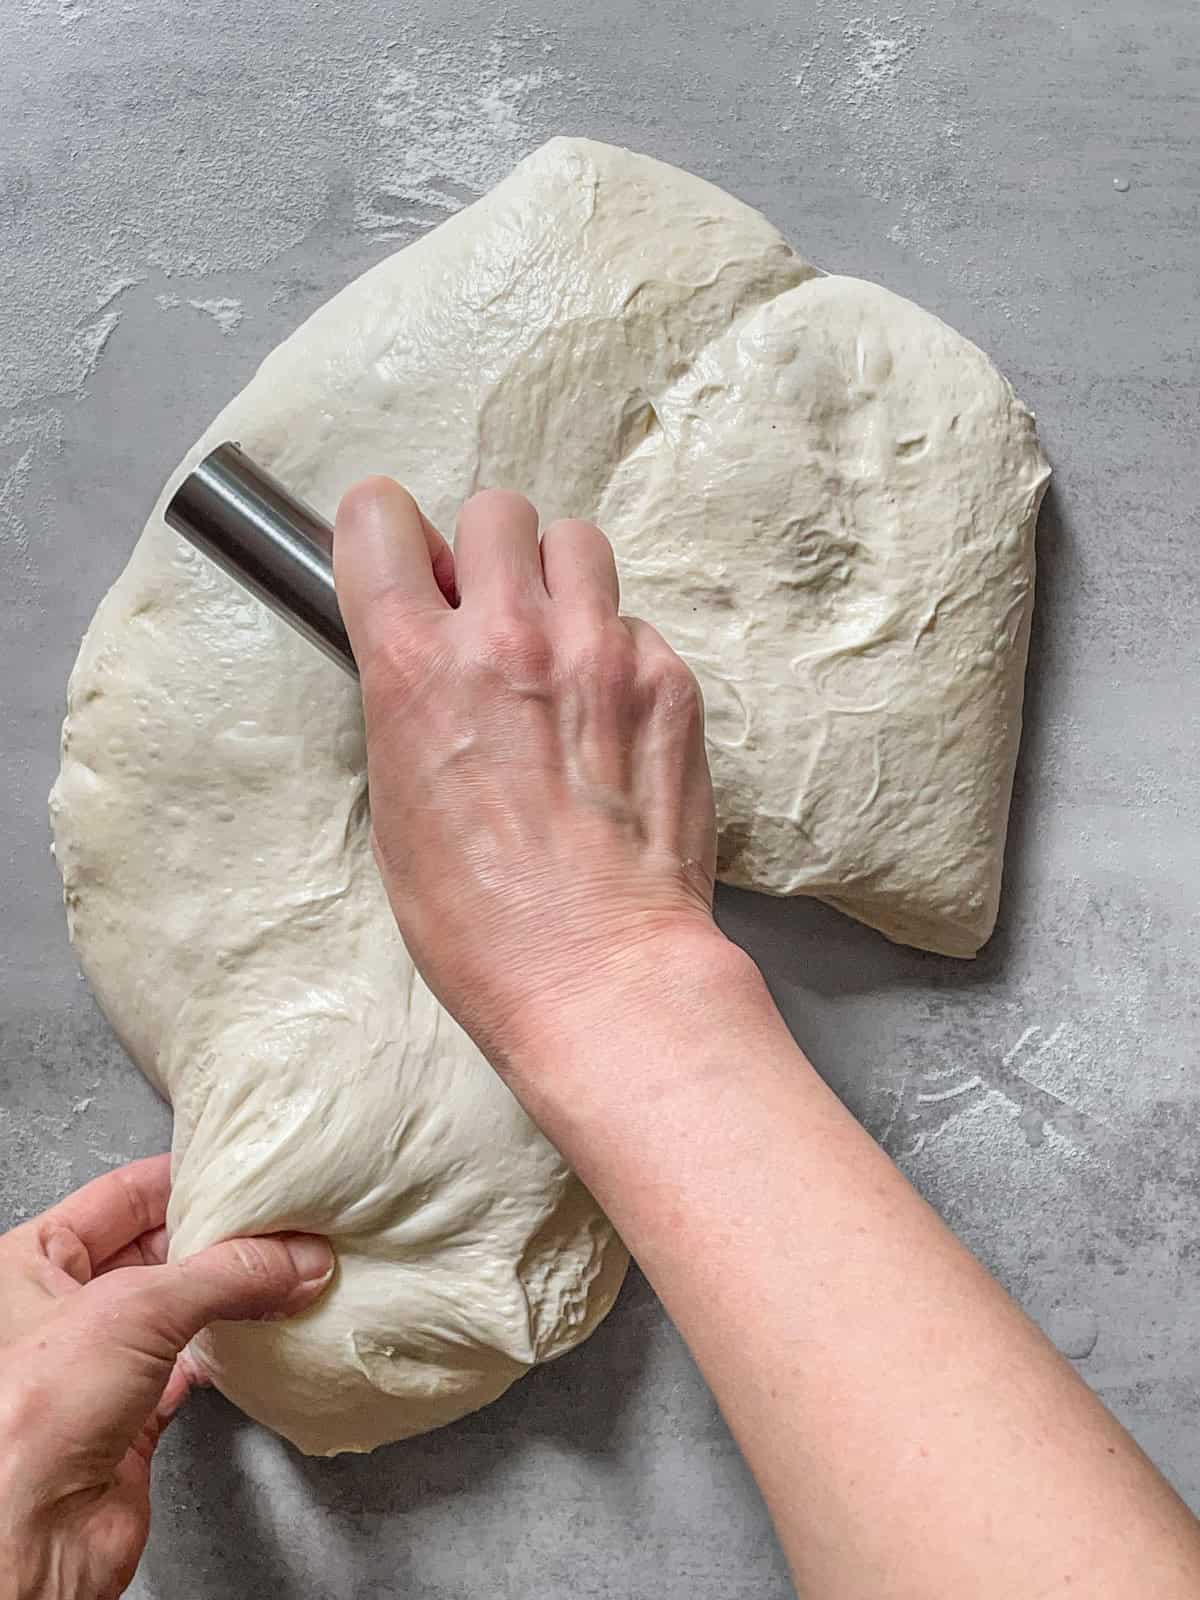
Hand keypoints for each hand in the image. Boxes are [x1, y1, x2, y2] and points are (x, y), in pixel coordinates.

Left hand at [0, 1156, 333, 1599]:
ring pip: (178, 1310)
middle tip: (281, 1222)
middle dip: (218, 1238)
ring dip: (231, 1295)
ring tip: (288, 1269)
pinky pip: (190, 1368)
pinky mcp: (130, 1419)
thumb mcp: (137, 1306)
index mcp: (30, 1263)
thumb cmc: (29, 1414)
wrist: (30, 1534)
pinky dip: (230, 1351)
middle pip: (155, 1250)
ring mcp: (96, 1366)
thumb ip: (228, 1273)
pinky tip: (263, 1333)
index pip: (119, 1196)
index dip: (182, 1178)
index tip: (242, 1167)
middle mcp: (59, 1310)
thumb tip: (298, 1257)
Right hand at [333, 479, 731, 1073]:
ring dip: (560, 582)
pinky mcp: (670, 680)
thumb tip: (433, 642)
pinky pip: (637, 624)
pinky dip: (621, 653)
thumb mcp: (396, 805)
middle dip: (487, 553)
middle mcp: (508, 638)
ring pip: (578, 542)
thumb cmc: (480, 920)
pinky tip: (613, 721)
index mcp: (415, 667)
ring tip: (561, 649)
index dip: (388, 534)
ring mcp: (600, 652)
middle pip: (495, 509)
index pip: (380, 516)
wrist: (599, 972)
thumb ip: (410, 697)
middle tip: (494, 612)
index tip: (406, 562)